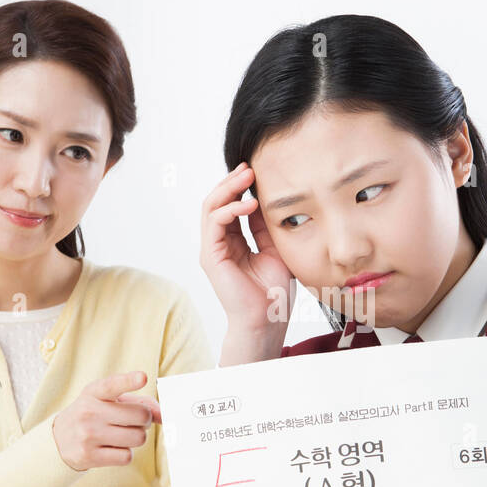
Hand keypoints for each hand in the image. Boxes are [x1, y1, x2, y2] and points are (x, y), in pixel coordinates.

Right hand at [51, 370, 161, 471]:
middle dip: (145, 420)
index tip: (142, 377)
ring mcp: (88, 434)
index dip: (129, 381)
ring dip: (136, 438)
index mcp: (94, 392)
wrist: (58, 439)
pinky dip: (125, 454)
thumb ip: (138, 403)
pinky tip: (111, 449)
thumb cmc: (94, 415)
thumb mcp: (108, 401)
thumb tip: (164, 415)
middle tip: (133, 421)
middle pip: (141, 416)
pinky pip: (127, 457)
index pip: (113, 385)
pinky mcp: (88, 456)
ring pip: (138, 438)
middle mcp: (89, 411)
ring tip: (121, 435)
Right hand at [199, 162, 292, 332]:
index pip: (230, 206)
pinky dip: (230, 209)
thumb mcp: (275, 249)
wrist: (267, 319)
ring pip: (211, 207)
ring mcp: (212, 249)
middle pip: (217, 202)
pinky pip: (214, 223)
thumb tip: (264, 200)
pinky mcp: (211, 256)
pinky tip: (248, 202)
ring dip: (229, 188)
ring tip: (247, 176)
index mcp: (233, 242)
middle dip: (232, 181)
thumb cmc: (273, 291)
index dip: (240, 187)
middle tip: (249, 166)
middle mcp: (218, 244)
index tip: (256, 171)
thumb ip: (265, 227)